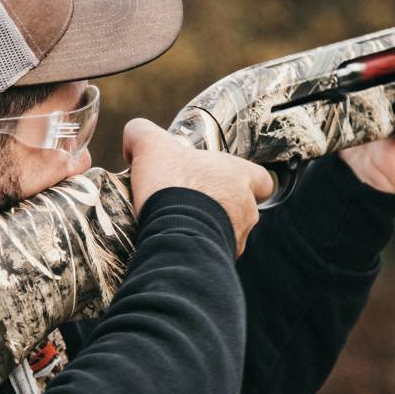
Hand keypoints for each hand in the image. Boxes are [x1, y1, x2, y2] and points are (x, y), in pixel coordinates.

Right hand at [123, 118, 272, 254]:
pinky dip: (199, 251)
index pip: (261, 179)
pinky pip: (215, 256)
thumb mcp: (150, 145)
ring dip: (209, 231)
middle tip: (190, 205)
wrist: (173, 232)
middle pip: (242, 208)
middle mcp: (247, 208)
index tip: (222, 182)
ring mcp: (238, 238)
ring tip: (180, 228)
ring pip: (229, 234)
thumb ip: (141, 132)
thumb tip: (133, 139)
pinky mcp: (223, 261)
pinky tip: (178, 246)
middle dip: (218, 208)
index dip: (246, 180)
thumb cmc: (171, 184)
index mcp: (239, 176)